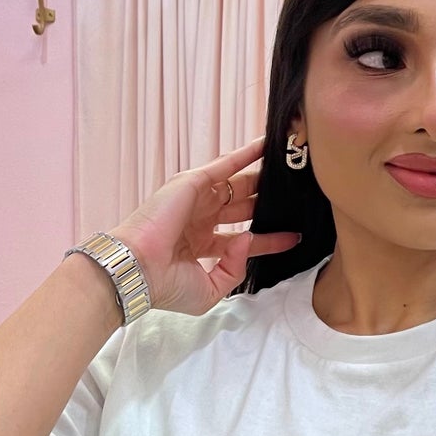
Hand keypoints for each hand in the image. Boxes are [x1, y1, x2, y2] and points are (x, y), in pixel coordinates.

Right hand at [109, 139, 299, 315]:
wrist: (140, 272)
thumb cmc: (165, 286)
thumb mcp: (210, 291)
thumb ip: (234, 269)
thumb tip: (248, 239)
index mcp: (201, 246)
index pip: (244, 240)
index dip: (269, 239)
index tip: (293, 236)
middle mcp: (200, 220)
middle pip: (243, 208)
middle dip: (267, 202)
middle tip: (295, 195)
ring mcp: (197, 200)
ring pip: (238, 183)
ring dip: (261, 175)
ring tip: (288, 167)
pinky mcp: (193, 183)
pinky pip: (226, 164)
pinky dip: (246, 153)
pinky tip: (267, 145)